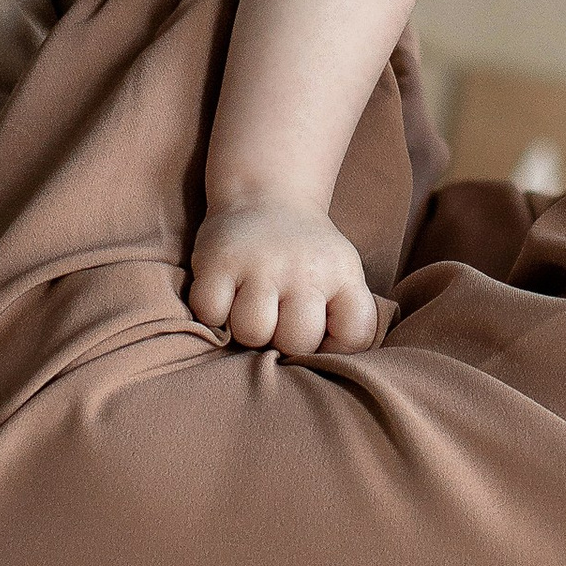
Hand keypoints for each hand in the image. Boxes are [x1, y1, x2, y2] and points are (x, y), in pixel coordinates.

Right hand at [188, 196, 381, 355]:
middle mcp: (304, 267)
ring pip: (253, 332)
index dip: (335, 346)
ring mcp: (260, 262)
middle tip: (278, 315)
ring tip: (251, 306)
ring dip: (247, 330)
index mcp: (342, 273)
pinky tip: (226, 295)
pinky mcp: (219, 260)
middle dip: (284, 340)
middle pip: (297, 341)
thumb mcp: (341, 274)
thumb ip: (344, 319)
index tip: (319, 329)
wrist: (266, 194)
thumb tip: (327, 370)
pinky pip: (211, 314)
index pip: (354, 336)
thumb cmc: (305, 253)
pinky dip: (213, 315)